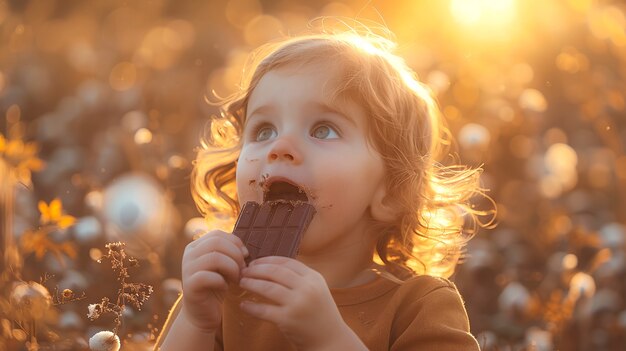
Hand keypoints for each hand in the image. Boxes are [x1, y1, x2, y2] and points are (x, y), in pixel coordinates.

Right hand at [181, 230, 247, 332]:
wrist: (203, 313)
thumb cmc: (217, 286)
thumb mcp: (225, 265)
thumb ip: (230, 253)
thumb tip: (245, 250)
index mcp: (196, 246)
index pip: (217, 234)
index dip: (235, 242)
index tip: (246, 256)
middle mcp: (189, 254)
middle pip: (216, 242)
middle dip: (235, 254)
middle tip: (243, 269)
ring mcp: (187, 269)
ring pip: (214, 258)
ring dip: (232, 268)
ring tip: (236, 278)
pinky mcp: (189, 286)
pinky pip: (208, 277)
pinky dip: (221, 282)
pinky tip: (224, 288)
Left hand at [239, 256, 362, 349]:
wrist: (330, 340)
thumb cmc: (319, 314)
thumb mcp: (316, 290)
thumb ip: (300, 278)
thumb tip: (272, 266)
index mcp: (314, 278)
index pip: (287, 262)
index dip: (268, 260)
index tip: (255, 262)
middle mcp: (307, 288)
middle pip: (275, 272)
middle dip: (256, 270)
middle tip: (244, 271)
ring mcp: (297, 304)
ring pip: (268, 288)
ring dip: (251, 283)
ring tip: (242, 282)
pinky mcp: (288, 320)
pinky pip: (264, 310)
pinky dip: (251, 307)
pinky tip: (244, 305)